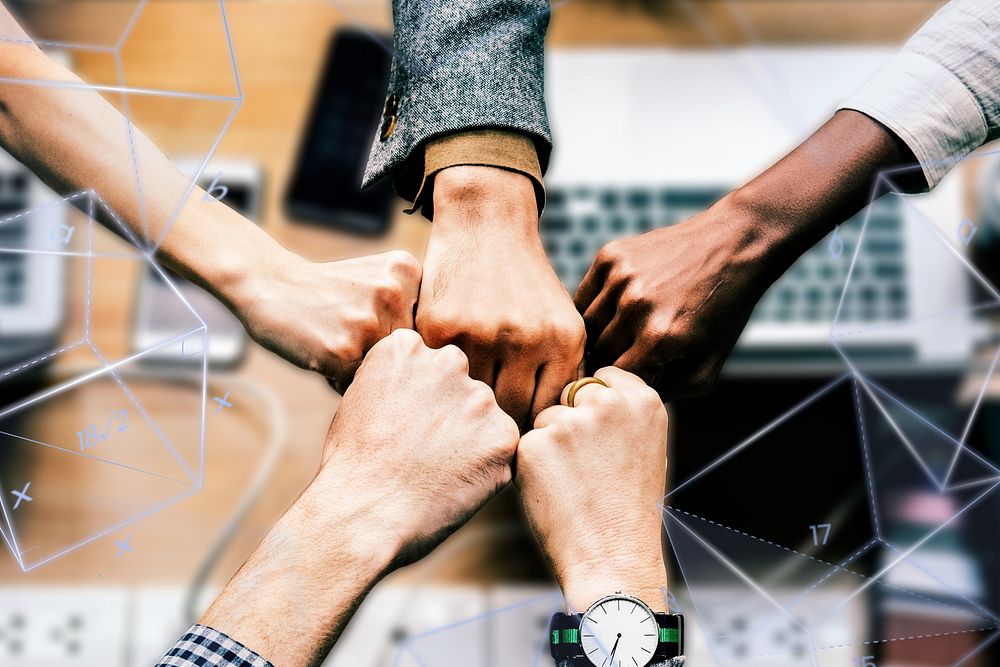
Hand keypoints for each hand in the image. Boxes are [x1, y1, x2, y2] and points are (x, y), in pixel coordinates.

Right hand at [231, 249, 420, 391]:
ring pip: (387, 371)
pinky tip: (324, 354)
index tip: (371, 321)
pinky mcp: (343, 350)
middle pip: (410, 352)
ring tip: (337, 344)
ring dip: (363, 370)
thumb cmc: (327, 290)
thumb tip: (448, 363)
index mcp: (408, 271)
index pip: (428, 328)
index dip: (401, 336)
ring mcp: (369, 322)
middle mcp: (394, 293)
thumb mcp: (378, 277)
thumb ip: (413, 306)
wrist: (268, 284)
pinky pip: (358, 385)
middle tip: (350, 334)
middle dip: (384, 355)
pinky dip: (341, 380)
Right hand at [320, 327, 519, 561]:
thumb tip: (422, 386)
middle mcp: (448, 361)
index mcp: (408, 347)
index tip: (400, 425)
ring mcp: (480, 398)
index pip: (428, 364)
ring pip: (483, 416)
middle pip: (460, 386)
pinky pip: (501, 448)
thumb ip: (400, 379)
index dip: (416, 399)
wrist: (362, 514)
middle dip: (448, 414)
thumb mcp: (361, 398)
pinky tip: (454, 483)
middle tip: (421, 452)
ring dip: (469, 439)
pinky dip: (485, 467)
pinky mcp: (503, 436)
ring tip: (435, 471)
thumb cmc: (353, 465)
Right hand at [417, 165, 584, 426]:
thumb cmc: (525, 282)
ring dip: (465, 401)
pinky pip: (440, 374)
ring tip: (460, 401)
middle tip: (484, 420)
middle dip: (497, 419)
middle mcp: (527, 339)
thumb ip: (559, 372)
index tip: (514, 425)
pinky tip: (440, 373)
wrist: (486, 223)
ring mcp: (482, 333)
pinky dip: (439, 377)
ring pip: (472, 398)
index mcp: (563, 341)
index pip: (546, 412)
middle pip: (510, 413)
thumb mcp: (559, 320)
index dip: (529, 425)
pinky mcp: (441, 327)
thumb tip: (550, 432)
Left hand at [516, 367, 668, 610]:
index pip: (603, 376)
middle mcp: (608, 403)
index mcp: (643, 401)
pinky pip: (525, 444)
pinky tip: (555, 493)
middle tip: (588, 467)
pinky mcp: (536, 444)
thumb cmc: (628, 509)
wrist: (613, 559)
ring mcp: (570, 422)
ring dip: (550, 444)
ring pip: (546, 419)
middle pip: (571, 393)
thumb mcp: (645, 447)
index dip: (595, 404)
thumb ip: (621, 412)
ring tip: (574, 484)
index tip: (601, 434)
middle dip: (571, 420)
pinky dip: (532, 466)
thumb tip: (585, 389)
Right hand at [576, 110, 921, 400]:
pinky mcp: (611, 256)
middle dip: (609, 362)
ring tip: (619, 336)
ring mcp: (621, 278)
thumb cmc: (724, 309)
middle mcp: (636, 307)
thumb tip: (631, 400)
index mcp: (660, 339)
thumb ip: (672, 392)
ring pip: (586, 326)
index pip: (617, 380)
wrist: (735, 244)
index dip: (622, 385)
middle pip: (598, 354)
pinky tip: (613, 309)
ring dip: (598, 336)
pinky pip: (584, 295)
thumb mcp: (709, 364)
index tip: (629, 382)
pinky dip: (592, 308)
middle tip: (624, 359)